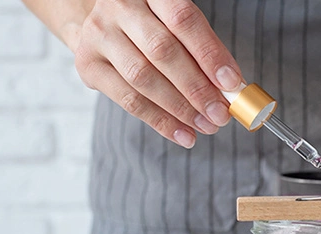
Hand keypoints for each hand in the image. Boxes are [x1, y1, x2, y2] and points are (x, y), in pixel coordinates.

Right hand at [69, 0, 243, 148]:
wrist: (107, 27)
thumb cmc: (154, 26)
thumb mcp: (176, 24)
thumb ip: (201, 49)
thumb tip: (230, 88)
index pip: (183, 19)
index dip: (210, 53)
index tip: (232, 83)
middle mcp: (120, 6)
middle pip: (162, 51)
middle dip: (197, 88)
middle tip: (221, 113)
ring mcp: (99, 34)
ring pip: (143, 78)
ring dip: (180, 109)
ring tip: (206, 125)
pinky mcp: (88, 65)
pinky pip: (128, 100)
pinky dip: (160, 121)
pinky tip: (183, 134)